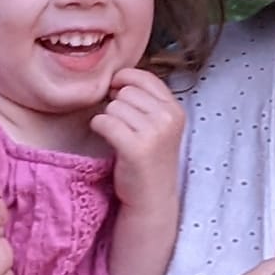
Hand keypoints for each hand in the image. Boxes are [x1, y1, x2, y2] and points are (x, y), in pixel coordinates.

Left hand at [90, 68, 184, 213]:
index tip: (117, 93)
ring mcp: (154, 133)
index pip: (144, 76)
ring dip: (108, 119)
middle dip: (116, 104)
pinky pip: (104, 121)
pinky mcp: (135, 148)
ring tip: (119, 137)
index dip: (124, 81)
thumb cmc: (149, 158)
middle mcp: (168, 118)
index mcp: (176, 109)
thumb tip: (116, 76)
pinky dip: (99, 128)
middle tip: (122, 126)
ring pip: (113, 106)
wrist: (151, 198)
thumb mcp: (159, 124)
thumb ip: (146, 99)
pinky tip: (108, 140)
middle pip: (126, 91)